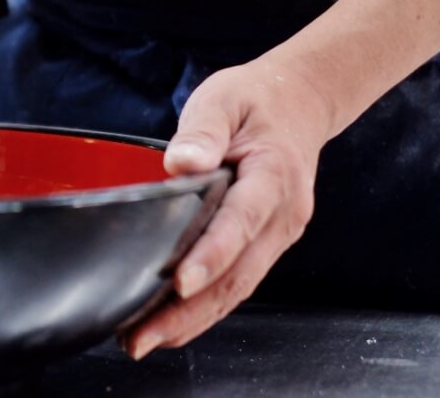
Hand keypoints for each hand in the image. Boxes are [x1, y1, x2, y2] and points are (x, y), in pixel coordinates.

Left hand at [122, 57, 335, 359]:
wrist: (299, 103)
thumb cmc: (255, 102)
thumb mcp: (225, 98)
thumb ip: (203, 129)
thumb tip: (181, 161)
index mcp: (273, 174)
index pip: (241, 220)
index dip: (212, 254)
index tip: (180, 282)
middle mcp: (283, 214)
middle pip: (237, 273)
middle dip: (188, 311)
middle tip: (140, 337)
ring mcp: (279, 234)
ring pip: (238, 288)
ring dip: (191, 321)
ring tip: (143, 341)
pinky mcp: (267, 245)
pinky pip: (238, 284)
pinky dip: (205, 309)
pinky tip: (170, 326)